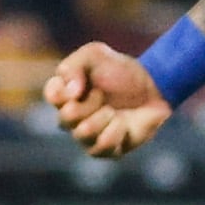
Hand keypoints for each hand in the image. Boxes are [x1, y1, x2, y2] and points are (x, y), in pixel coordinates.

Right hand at [42, 42, 171, 161]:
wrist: (154, 87)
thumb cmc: (121, 70)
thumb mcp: (95, 54)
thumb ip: (73, 66)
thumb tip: (70, 92)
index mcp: (66, 94)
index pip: (51, 96)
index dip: (62, 92)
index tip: (80, 85)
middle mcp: (73, 118)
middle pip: (65, 118)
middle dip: (88, 104)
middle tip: (102, 94)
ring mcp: (88, 136)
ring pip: (82, 134)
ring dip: (101, 118)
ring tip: (113, 111)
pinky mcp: (106, 150)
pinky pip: (101, 147)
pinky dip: (114, 132)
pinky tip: (123, 124)